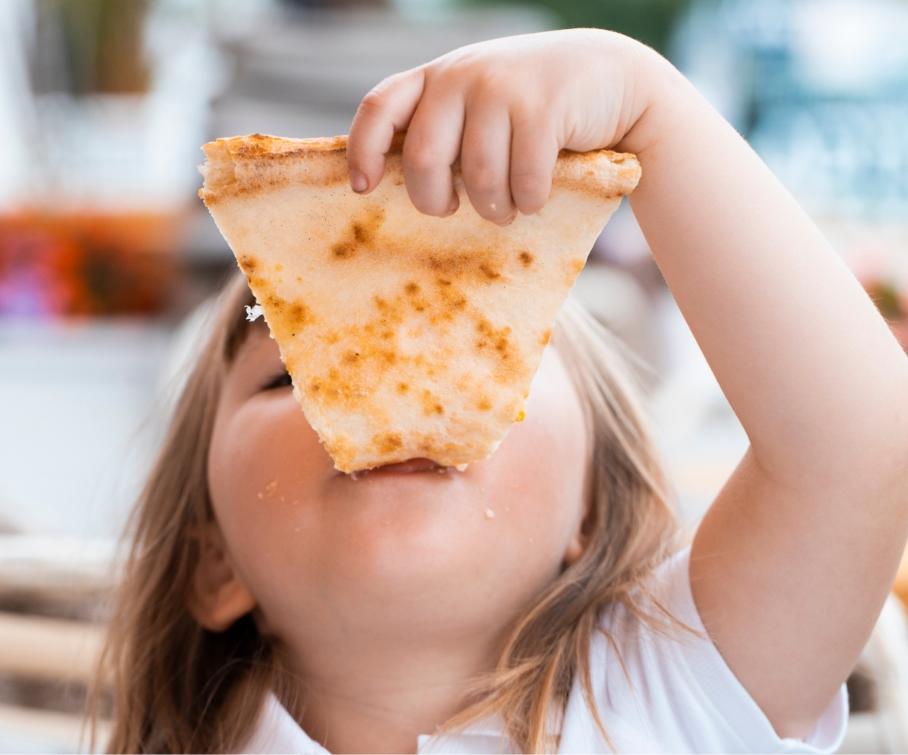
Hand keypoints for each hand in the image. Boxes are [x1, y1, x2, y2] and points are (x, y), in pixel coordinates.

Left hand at [346, 29, 655, 223]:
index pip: (379, 107)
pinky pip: (523, 182)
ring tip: (506, 207)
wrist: (611, 77)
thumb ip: (440, 127)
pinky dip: (530, 202)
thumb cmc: (532, 107)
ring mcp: (503, 88)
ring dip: (493, 209)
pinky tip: (536, 196)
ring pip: (479, 179)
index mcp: (436, 77)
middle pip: (424, 160)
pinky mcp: (543, 108)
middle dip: (435, 201)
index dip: (363, 150)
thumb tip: (386, 183)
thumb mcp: (478, 104)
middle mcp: (462, 75)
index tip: (364, 189)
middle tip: (452, 209)